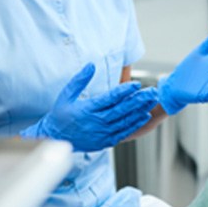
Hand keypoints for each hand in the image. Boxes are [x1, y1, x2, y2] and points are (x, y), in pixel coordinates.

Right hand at [21, 63, 158, 150]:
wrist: (55, 139)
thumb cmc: (60, 115)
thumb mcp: (66, 95)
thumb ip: (80, 80)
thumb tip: (91, 65)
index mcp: (88, 109)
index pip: (110, 98)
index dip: (124, 90)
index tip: (136, 84)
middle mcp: (96, 122)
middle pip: (122, 109)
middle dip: (139, 99)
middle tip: (152, 91)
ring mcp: (102, 133)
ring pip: (125, 121)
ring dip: (140, 110)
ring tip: (151, 101)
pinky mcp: (105, 141)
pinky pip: (123, 132)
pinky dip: (134, 124)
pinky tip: (143, 116)